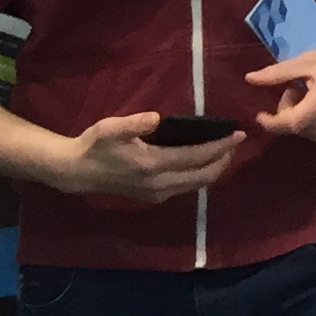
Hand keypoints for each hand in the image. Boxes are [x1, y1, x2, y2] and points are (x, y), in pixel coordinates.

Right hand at [58, 112, 241, 200]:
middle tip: (235, 141)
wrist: (77, 172)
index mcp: (152, 165)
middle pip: (204, 175)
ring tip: (225, 151)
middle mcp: (160, 184)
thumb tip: (156, 118)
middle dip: (224, 158)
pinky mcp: (153, 198)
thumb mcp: (109, 128)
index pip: (196, 157)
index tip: (238, 134)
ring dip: (215, 169)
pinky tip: (204, 163)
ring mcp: (157, 194)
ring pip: (197, 185)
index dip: (220, 146)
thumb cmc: (95, 146)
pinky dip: (201, 176)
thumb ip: (133, 123)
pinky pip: (186, 188)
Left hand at [244, 45, 315, 148]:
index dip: (271, 122)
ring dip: (302, 121)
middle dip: (289, 113)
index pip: (290, 123)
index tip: (260, 115)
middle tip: (297, 91)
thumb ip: (278, 73)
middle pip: (297, 128)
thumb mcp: (309, 61)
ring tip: (313, 99)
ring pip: (309, 135)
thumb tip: (249, 79)